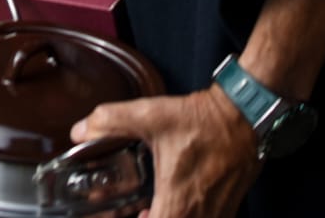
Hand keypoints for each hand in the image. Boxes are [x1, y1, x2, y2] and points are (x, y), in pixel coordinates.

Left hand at [72, 85, 258, 217]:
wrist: (244, 117)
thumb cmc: (202, 121)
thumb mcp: (150, 115)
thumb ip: (110, 121)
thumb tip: (81, 130)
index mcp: (178, 202)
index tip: (120, 215)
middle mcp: (200, 215)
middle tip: (132, 211)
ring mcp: (216, 214)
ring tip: (145, 211)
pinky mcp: (228, 208)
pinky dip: (184, 217)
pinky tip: (171, 204)